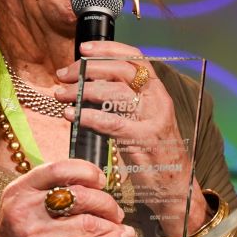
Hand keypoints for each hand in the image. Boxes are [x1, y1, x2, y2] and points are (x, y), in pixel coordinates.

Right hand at [0, 158, 129, 236]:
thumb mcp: (19, 206)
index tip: (100, 179)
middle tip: (113, 210)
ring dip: (111, 224)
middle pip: (81, 196)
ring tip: (116, 226)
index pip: (58, 170)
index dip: (86, 171)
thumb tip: (91, 185)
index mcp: (19, 192)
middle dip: (106, 202)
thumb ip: (48, 192)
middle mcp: (27, 212)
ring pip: (90, 223)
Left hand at [54, 40, 208, 236]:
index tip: (83, 49)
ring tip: (61, 95)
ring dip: (82, 90)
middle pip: (121, 70)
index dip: (109, 49)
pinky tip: (71, 114)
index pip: (136, 58)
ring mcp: (152, 120)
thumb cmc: (153, 154)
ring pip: (115, 92)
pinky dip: (87, 115)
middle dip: (88, 68)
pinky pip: (111, 122)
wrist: (175, 187)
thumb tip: (89, 85)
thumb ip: (123, 102)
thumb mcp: (143, 121)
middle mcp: (158, 101)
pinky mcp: (143, 140)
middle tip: (64, 75)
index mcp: (157, 92)